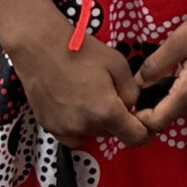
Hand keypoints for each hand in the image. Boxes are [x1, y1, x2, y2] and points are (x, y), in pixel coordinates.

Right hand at [14, 29, 149, 149]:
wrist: (40, 48)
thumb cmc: (81, 52)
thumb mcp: (118, 64)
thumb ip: (132, 91)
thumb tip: (131, 107)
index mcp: (106, 112)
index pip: (135, 138)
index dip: (145, 132)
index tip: (145, 122)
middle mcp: (85, 127)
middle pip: (113, 133)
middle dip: (118, 119)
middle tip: (112, 94)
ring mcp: (64, 130)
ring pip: (93, 133)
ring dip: (97, 121)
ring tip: (90, 93)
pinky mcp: (48, 127)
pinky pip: (72, 133)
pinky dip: (78, 124)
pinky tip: (75, 102)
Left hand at [133, 0, 186, 134]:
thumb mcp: (177, 41)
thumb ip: (154, 66)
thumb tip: (137, 84)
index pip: (156, 122)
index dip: (139, 116)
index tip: (132, 99)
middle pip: (169, 117)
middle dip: (154, 104)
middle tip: (148, 79)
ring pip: (183, 110)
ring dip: (171, 98)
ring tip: (167, 72)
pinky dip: (186, 93)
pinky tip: (186, 70)